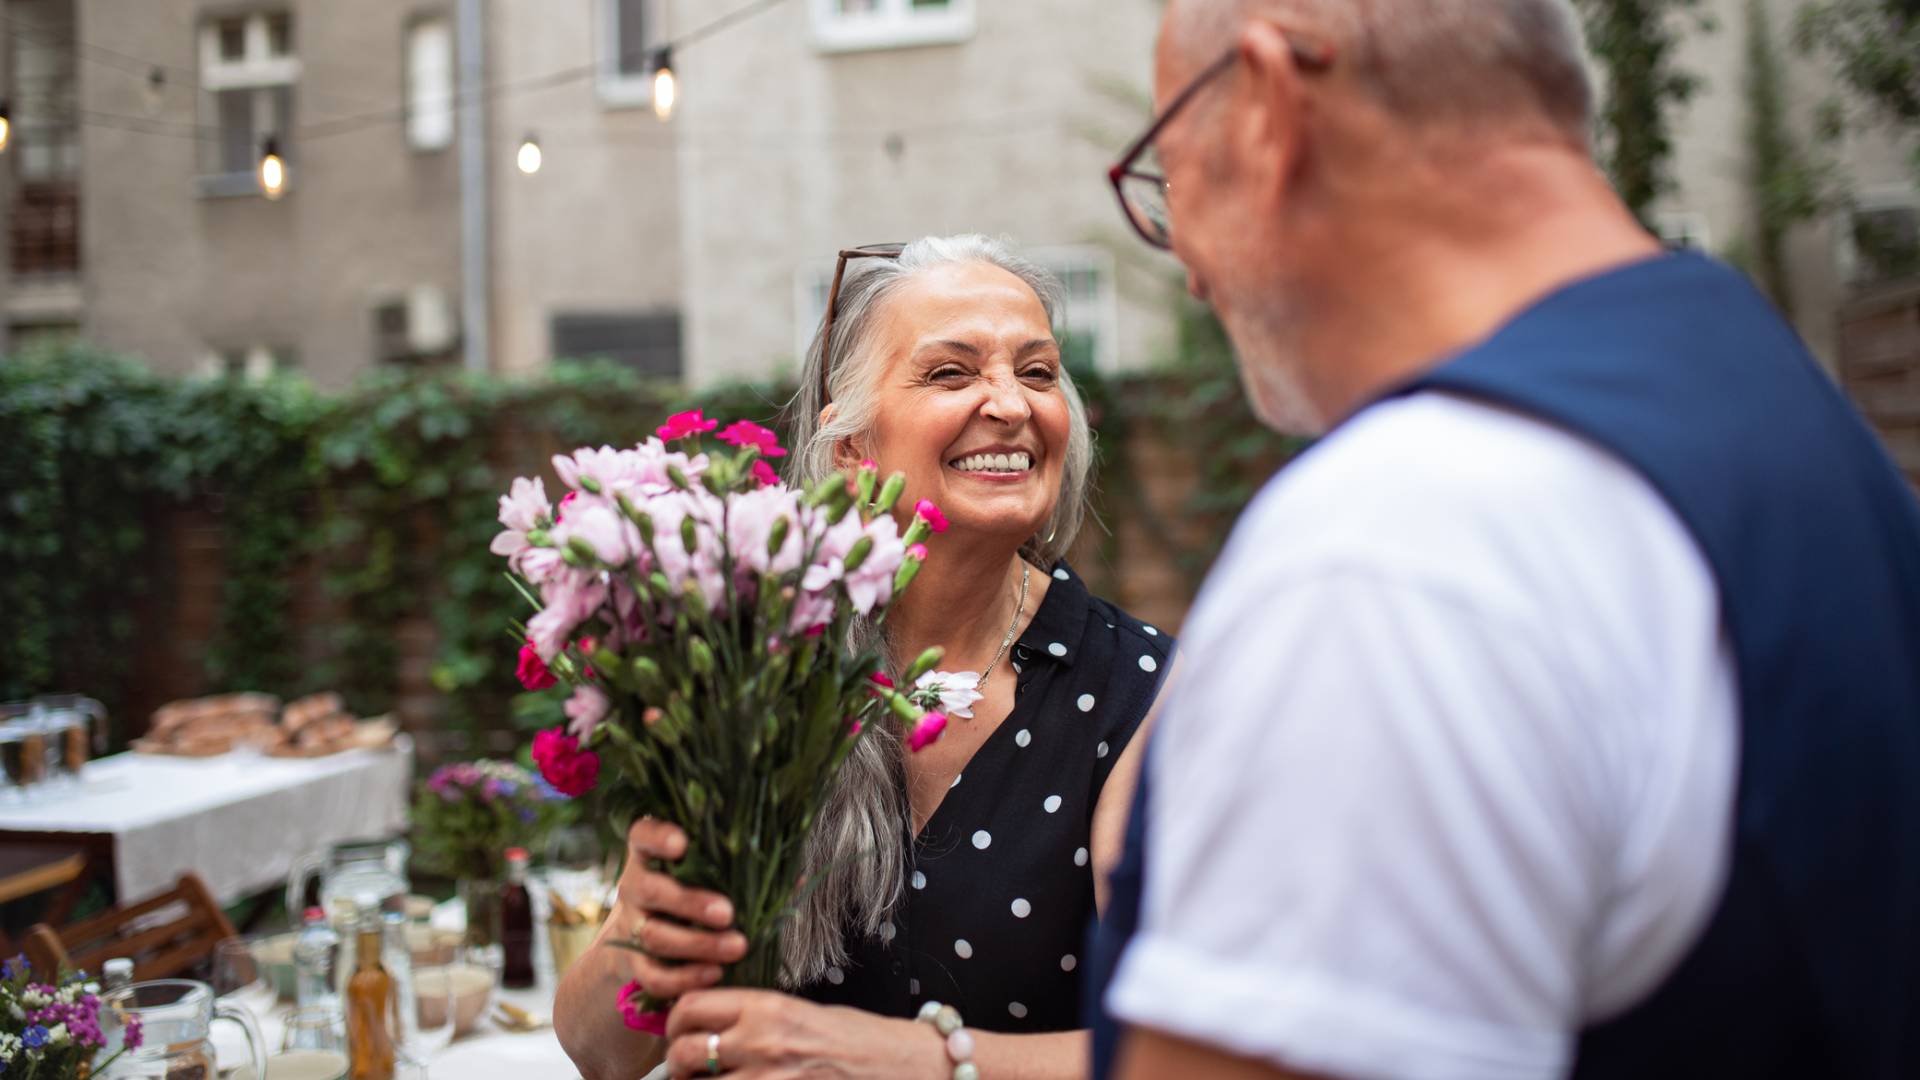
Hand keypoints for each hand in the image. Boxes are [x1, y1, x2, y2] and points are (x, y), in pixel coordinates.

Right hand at [614, 817, 750, 999]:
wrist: (654, 939)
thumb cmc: (698, 893)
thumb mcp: (715, 875)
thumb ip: (747, 870)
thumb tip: (798, 878)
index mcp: (651, 855)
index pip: (643, 835)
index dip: (658, 836)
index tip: (682, 843)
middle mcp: (634, 886)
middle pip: (650, 890)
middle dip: (689, 902)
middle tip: (727, 913)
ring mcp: (631, 926)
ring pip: (654, 936)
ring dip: (697, 944)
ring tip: (737, 947)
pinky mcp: (633, 963)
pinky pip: (652, 975)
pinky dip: (683, 978)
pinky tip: (715, 974)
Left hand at [663, 989, 945, 1079]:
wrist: (895, 1065)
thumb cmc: (852, 1037)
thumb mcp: (798, 1011)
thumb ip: (752, 1016)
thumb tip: (708, 1024)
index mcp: (766, 1006)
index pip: (692, 1007)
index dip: (675, 1022)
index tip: (679, 1031)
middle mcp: (761, 1041)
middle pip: (687, 1052)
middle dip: (679, 1063)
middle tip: (686, 1068)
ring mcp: (768, 1079)